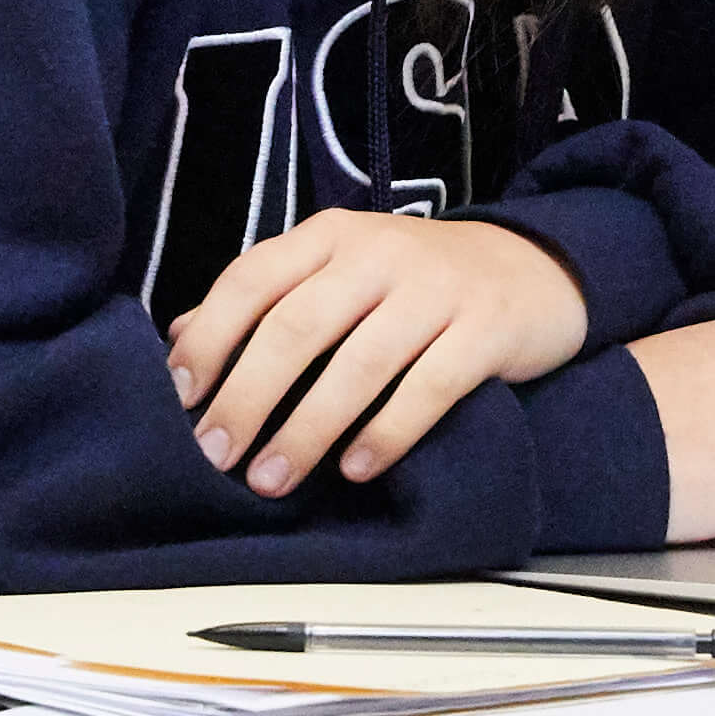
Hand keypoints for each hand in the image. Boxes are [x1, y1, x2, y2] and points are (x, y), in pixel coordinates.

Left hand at [167, 211, 593, 491]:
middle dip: (248, 395)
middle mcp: (379, 253)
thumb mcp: (341, 272)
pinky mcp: (485, 329)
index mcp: (331, 236)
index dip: (211, 336)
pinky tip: (356, 469)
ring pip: (360, 362)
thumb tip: (178, 340)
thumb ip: (268, 299)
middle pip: (298, 325)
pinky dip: (388, 431)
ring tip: (271, 479)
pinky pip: (430, 386)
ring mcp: (436, 290)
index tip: (180, 395)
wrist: (536, 268)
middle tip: (215, 455)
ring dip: (308, 429)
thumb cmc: (416, 283)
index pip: (254, 277)